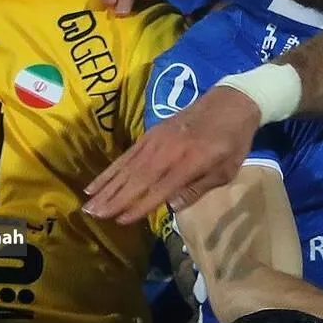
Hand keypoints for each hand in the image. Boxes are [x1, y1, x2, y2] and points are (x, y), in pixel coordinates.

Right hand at [82, 86, 261, 223]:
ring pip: (128, 166)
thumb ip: (199, 188)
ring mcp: (157, 138)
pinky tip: (97, 182)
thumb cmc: (233, 140)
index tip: (120, 221)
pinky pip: (128, 154)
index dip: (140, 205)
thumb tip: (171, 205)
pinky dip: (111, 169)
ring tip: (89, 204)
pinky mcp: (152, 133)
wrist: (231, 102)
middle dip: (114, 198)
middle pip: (138, 177)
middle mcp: (169, 148)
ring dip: (107, 186)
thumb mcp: (227, 170)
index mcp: (192, 160)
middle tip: (92, 215)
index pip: (161, 187)